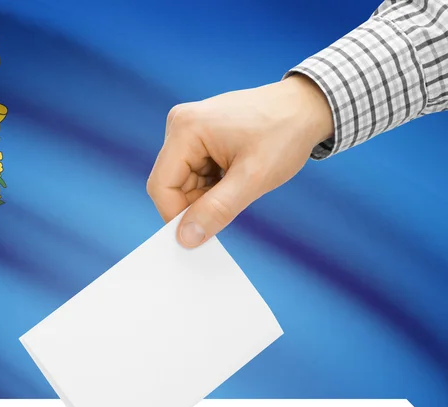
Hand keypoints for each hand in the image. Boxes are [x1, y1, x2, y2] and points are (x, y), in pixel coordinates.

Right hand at [146, 74, 333, 246]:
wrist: (306, 107)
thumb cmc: (284, 134)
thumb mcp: (253, 179)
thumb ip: (217, 210)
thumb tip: (186, 237)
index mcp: (185, 129)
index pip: (161, 187)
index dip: (176, 216)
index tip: (200, 234)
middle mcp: (180, 126)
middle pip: (171, 186)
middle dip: (196, 205)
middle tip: (231, 206)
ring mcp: (188, 130)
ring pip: (183, 184)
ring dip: (207, 197)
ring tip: (239, 186)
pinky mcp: (198, 137)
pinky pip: (194, 175)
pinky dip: (212, 188)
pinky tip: (235, 179)